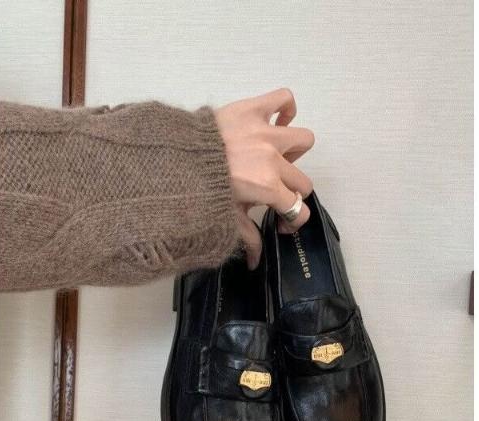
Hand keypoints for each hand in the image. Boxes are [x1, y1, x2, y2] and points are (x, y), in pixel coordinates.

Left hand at [215, 88, 314, 268]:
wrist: (174, 158)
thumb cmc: (200, 191)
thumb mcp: (225, 219)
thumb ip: (248, 239)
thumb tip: (256, 263)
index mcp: (269, 188)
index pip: (299, 209)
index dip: (292, 222)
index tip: (279, 223)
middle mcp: (273, 160)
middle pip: (303, 181)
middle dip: (291, 193)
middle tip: (273, 193)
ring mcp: (266, 132)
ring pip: (304, 140)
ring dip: (294, 152)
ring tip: (275, 158)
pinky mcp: (254, 108)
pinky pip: (284, 99)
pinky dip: (285, 108)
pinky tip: (276, 122)